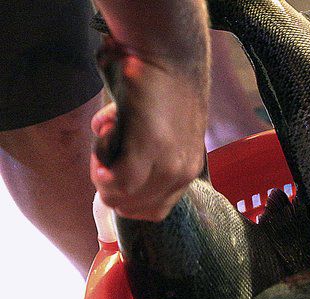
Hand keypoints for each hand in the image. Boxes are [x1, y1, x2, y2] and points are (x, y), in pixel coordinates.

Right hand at [90, 36, 206, 220]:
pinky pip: (120, 183)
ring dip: (103, 177)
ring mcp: (169, 164)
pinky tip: (100, 151)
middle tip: (102, 156)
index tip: (113, 175)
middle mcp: (182, 173)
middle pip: (134, 208)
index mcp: (188, 170)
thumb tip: (103, 133)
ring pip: (124, 198)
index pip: (154, 209)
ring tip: (104, 143)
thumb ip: (137, 141)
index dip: (127, 197)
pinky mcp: (151, 149)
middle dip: (110, 189)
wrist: (173, 57)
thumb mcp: (161, 124)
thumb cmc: (163, 86)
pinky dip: (103, 173)